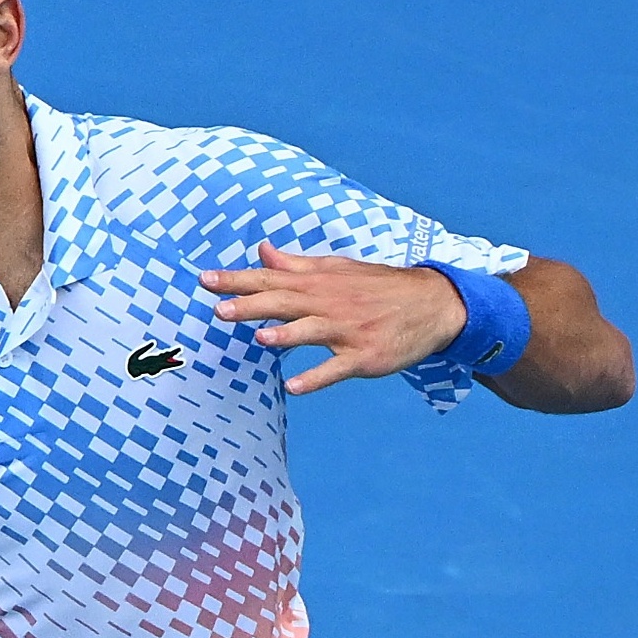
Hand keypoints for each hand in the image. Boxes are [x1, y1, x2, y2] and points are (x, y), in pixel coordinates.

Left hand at [197, 245, 465, 394]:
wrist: (432, 304)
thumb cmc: (378, 287)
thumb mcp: (337, 270)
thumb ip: (297, 265)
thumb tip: (262, 251)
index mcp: (318, 283)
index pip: (271, 279)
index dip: (237, 280)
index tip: (205, 280)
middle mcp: (329, 303)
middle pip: (284, 302)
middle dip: (251, 304)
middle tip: (219, 308)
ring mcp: (348, 331)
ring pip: (312, 331)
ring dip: (286, 334)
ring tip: (260, 336)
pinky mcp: (365, 356)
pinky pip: (337, 368)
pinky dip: (317, 378)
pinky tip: (295, 387)